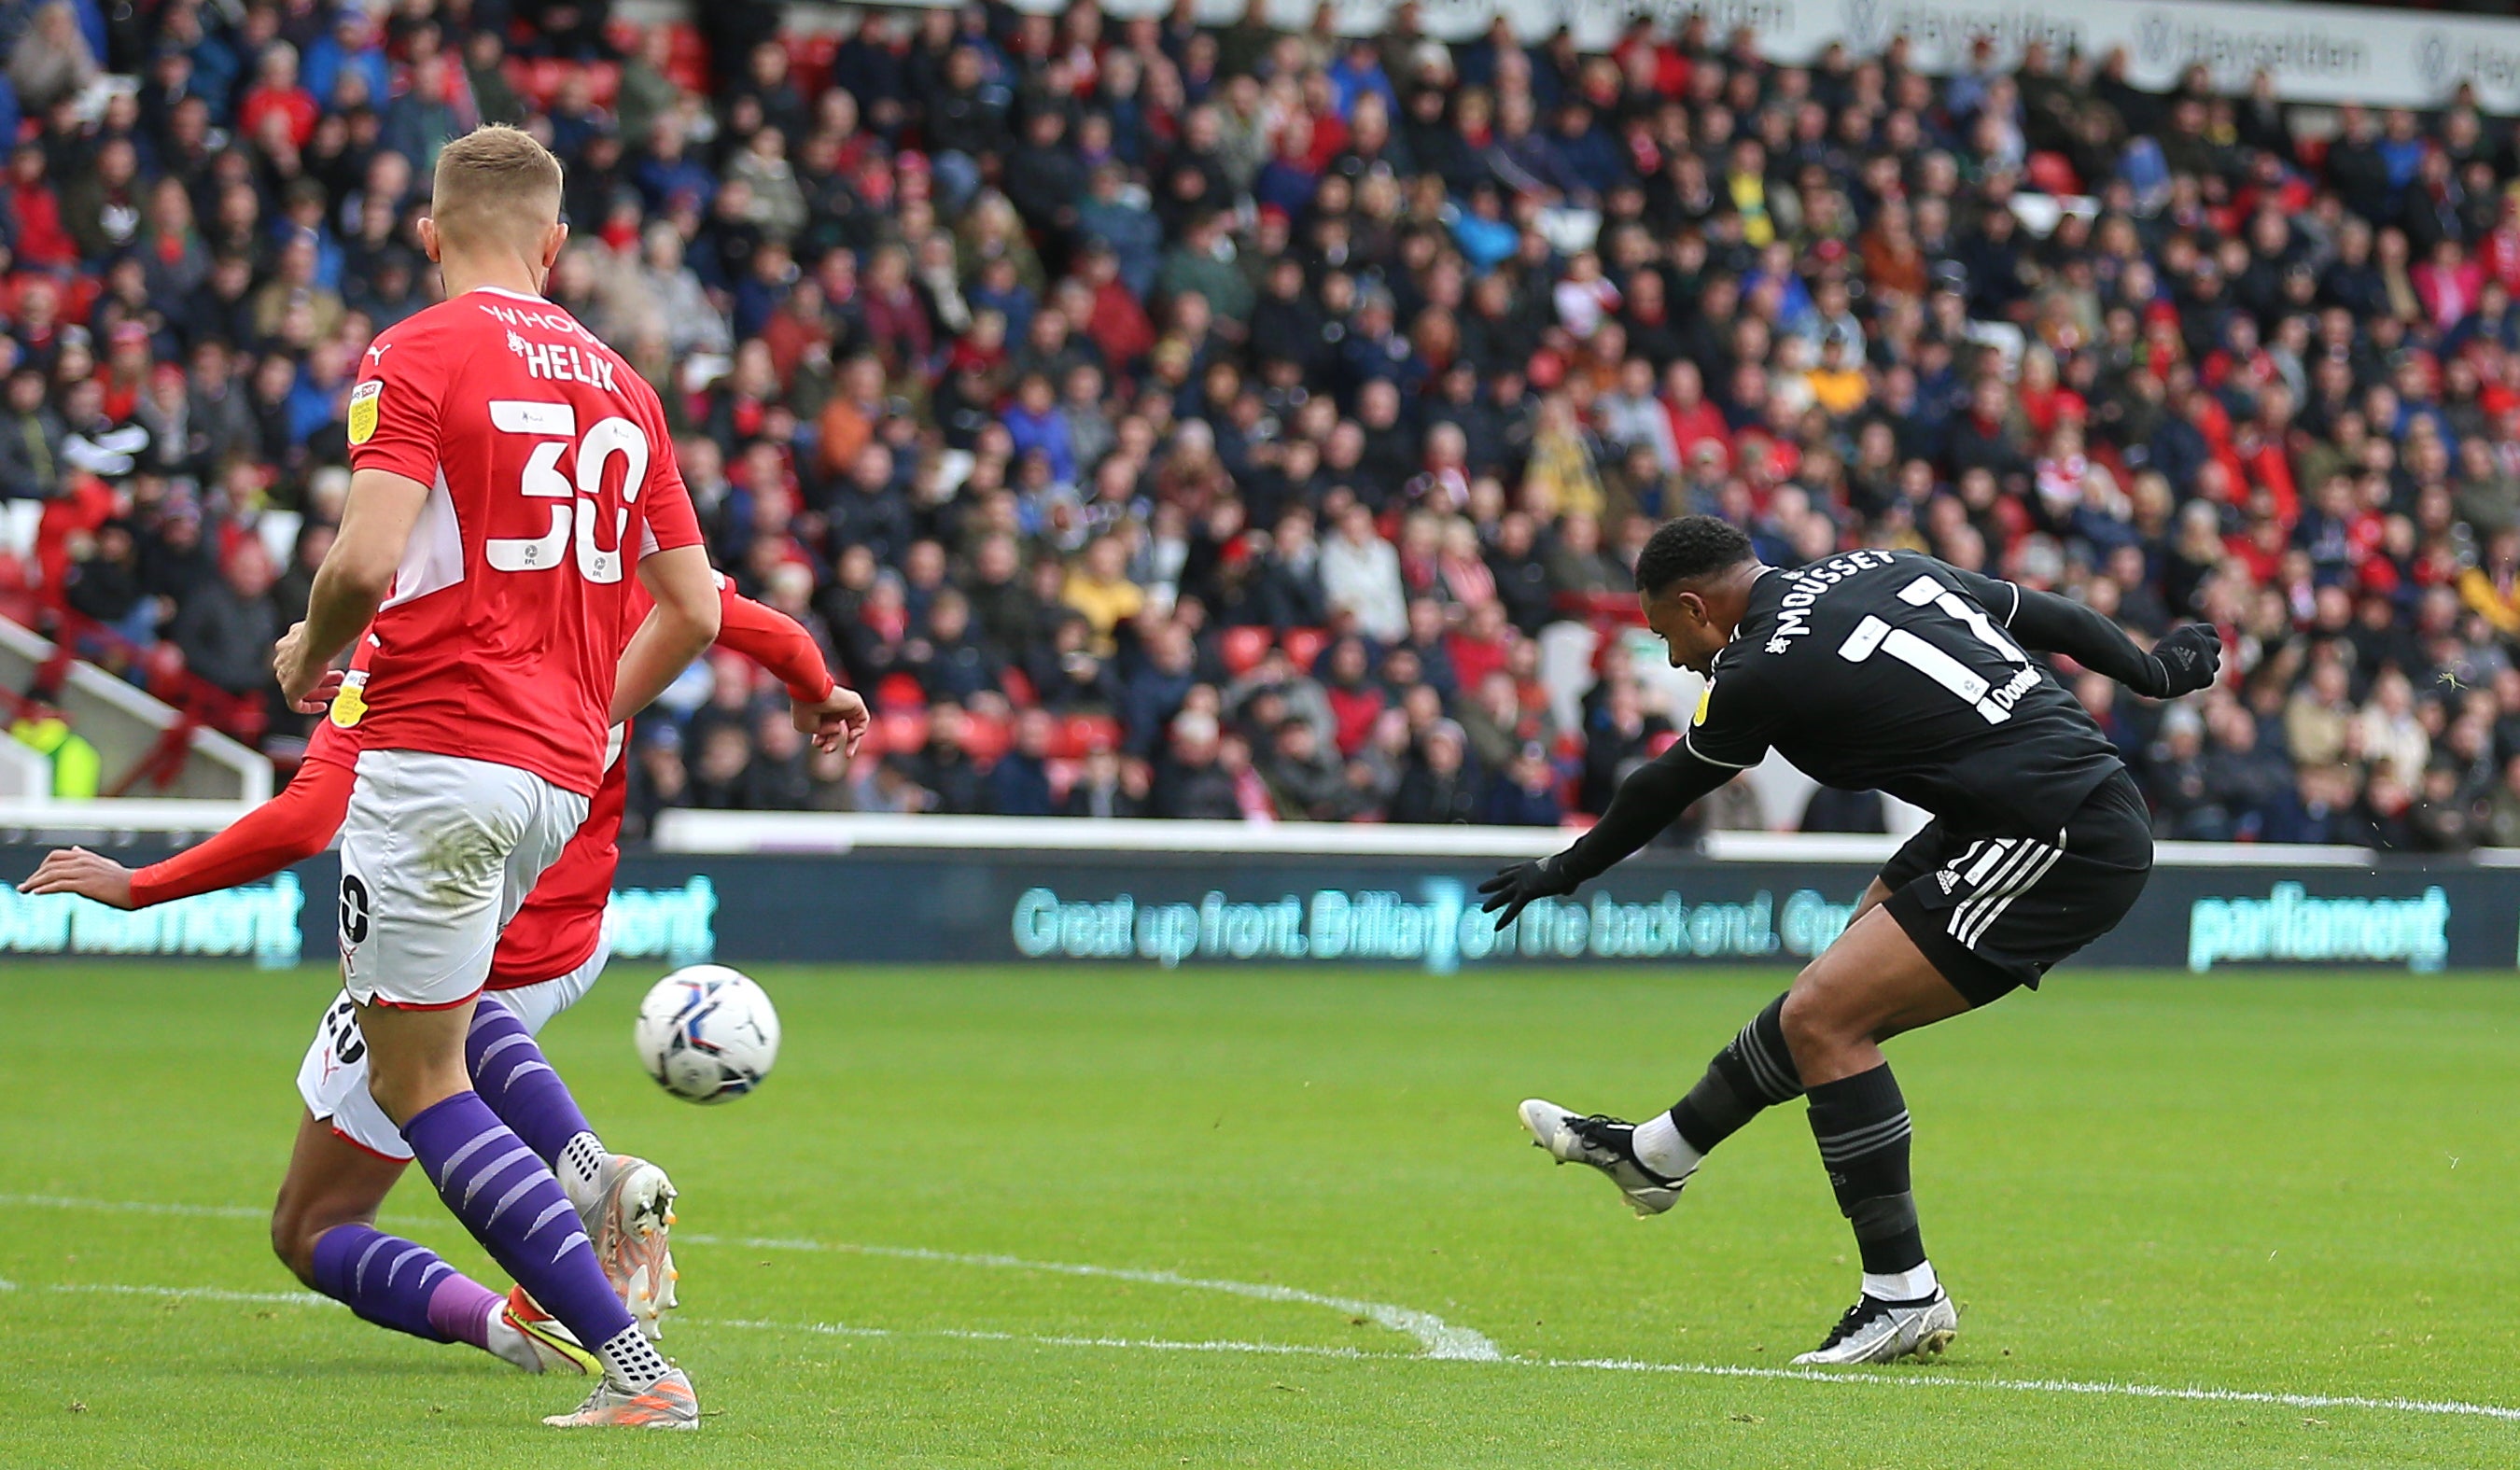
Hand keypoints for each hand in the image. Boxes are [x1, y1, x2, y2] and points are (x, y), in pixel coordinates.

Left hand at [18, 847, 137, 908]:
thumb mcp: (105, 864)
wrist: (140, 887)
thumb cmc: (125, 879)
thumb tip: (75, 849)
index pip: (56, 856)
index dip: (43, 866)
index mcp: (86, 857)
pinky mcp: (85, 884)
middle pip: (49, 865)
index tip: (36, 877)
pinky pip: (59, 885)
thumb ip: (88, 857)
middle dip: (34, 875)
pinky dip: (45, 888)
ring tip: (25, 890)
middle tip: (25, 886)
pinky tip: (37, 893)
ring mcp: (83, 872)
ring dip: (34, 883)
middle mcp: (82, 862)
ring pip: (51, 875)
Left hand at [271, 622, 341, 712]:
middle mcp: (282, 662)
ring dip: (320, 690)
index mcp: (284, 647)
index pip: (297, 659)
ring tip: (336, 690)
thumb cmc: (317, 636)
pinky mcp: (289, 691)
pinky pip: (296, 705)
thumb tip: (320, 630)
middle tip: (337, 679)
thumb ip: (312, 633)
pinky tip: (321, 706)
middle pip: (301, 674)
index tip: (326, 666)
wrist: (315, 644)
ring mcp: (285, 677)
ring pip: (301, 688)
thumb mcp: (313, 631)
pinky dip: (309, 707)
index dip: (314, 663)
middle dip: (321, 677)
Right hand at [791, 683, 870, 755]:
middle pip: (838, 731)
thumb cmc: (805, 709)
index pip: (825, 730)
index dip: (822, 740)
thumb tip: (838, 729)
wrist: (810, 692)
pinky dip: (859, 731)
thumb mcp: (807, 727)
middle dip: (833, 743)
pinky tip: (851, 735)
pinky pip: (863, 720)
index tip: (816, 743)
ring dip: (852, 743)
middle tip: (827, 751)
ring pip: (853, 727)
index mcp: (819, 712)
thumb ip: (822, 733)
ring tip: (847, 755)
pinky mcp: (855, 702)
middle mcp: (833, 708)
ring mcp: (844, 705)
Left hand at [1477, 853, 1578, 930]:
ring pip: (1504, 894)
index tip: (1498, 872)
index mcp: (1534, 866)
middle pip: (1505, 880)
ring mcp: (1524, 881)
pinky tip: (1496, 928)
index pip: (1515, 869)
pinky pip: (1513, 909)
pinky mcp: (1527, 891)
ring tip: (1483, 910)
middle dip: (1493, 885)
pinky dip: (1505, 919)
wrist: (1572, 865)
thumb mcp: (1570, 877)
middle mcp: (1525, 872)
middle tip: (1480, 889)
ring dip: (1493, 903)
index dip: (1506, 871)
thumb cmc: (1574, 868)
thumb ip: (1566, 884)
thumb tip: (1567, 889)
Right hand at [2151, 623, 2221, 697]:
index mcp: (2190, 631)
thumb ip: (2186, 642)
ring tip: (2190, 674)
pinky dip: (2201, 682)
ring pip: (2215, 663)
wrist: (2154, 673)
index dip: (2208, 639)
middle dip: (2210, 653)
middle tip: (2199, 662)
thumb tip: (2193, 648)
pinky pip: (2209, 678)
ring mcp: (2205, 656)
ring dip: (2206, 668)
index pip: (2210, 630)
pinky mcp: (2206, 672)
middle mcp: (2200, 641)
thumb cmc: (2155, 661)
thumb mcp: (2170, 644)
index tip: (2203, 646)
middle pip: (2216, 645)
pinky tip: (2187, 682)